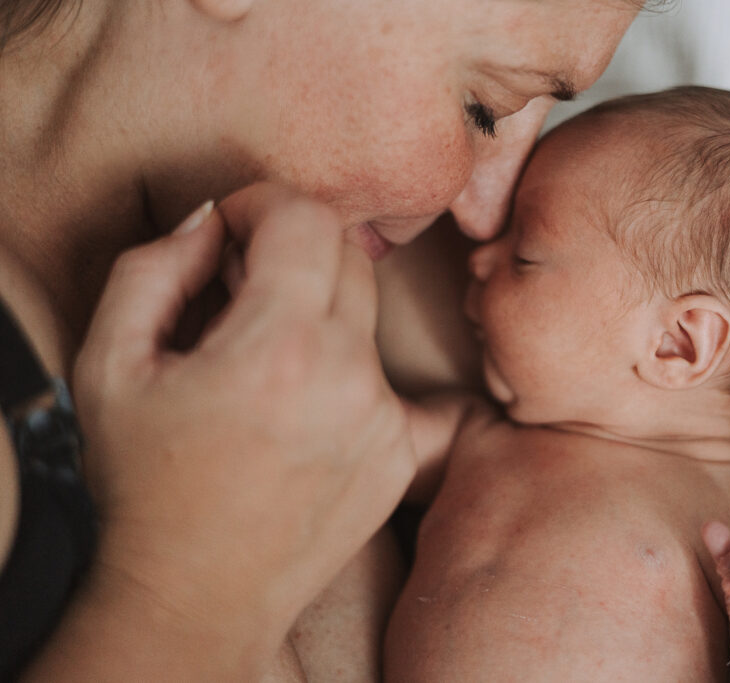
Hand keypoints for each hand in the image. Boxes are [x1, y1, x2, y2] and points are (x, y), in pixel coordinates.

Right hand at [74, 184, 415, 655]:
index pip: (308, 218)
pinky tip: (302, 407)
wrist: (197, 595)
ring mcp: (386, 420)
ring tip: (263, 364)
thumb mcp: (108, 366)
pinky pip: (387, 379)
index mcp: (279, 347)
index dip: (263, 205)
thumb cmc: (144, 486)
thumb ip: (154, 270)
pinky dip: (346, 372)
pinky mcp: (402, 453)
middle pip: (348, 257)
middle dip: (294, 251)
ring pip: (366, 316)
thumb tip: (210, 223)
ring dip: (318, 315)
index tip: (234, 231)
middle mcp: (350, 379)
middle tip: (242, 293)